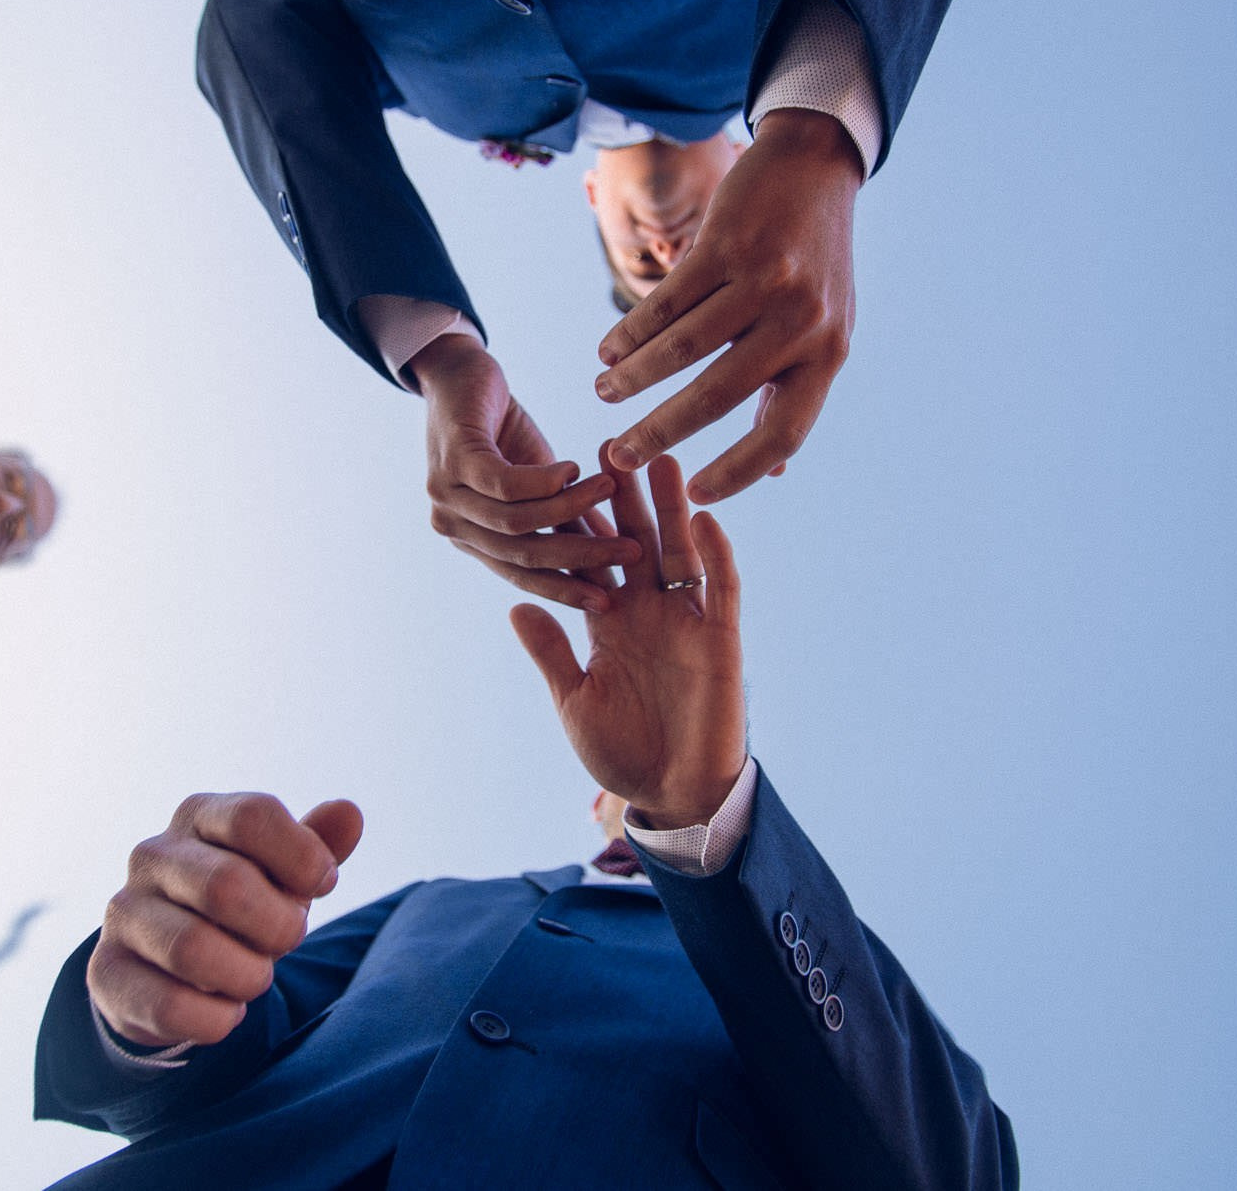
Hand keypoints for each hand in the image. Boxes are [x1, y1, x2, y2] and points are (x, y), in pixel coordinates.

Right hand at [88, 793, 363, 1049]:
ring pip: (193, 949)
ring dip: (247, 976)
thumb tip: (349, 813)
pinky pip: (169, 1005)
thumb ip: (317, 846)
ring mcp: (124, 912)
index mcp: (199, 816)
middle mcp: (152, 855)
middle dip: (276, 926)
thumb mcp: (283, 873)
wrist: (168, 965)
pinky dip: (216, 1019)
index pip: (253, 815)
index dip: (301, 857)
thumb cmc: (242, 907)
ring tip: (255, 978)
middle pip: (227, 885)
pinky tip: (225, 1011)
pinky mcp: (106, 972)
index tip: (322, 885)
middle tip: (286, 941)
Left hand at [412, 331, 640, 610]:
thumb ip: (570, 516)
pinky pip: (505, 484)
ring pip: (518, 522)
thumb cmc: (501, 430)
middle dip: (581, 557)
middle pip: (523, 556)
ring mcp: (447, 494)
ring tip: (610, 491)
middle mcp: (454, 525)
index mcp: (473, 540)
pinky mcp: (454, 459)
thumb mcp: (543, 479)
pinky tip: (574, 468)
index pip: (523, 577)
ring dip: (571, 509)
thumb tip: (615, 548)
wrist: (458, 373)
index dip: (566, 590)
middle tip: (631, 553)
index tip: (610, 601)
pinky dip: (545, 481)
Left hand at [510, 447, 745, 828]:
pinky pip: (719, 588)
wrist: (676, 793)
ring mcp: (687, 621)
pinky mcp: (720, 638)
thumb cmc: (623, 754)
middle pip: (638, 541)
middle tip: (615, 444)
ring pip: (679, 552)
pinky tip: (704, 518)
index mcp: (611, 625)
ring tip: (661, 460)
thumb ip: (551, 652)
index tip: (564, 477)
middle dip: (627, 498)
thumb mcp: (575, 700)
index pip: (595, 562)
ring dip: (672, 509)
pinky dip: (714, 555)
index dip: (582, 523)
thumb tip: (516, 605)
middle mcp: (649, 613)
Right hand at [594, 109, 859, 504]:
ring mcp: (764, 280)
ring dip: (633, 377)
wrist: (816, 169)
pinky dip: (631, 330)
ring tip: (603, 391)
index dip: (739, 472)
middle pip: (717, 396)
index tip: (694, 494)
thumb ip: (792, 390)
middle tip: (617, 455)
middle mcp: (801, 321)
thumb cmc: (813, 264)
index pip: (784, 433)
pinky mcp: (728, 243)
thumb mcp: (822, 329)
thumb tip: (774, 469)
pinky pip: (666, 301)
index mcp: (828, 354)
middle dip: (657, 432)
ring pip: (682, 348)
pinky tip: (609, 349)